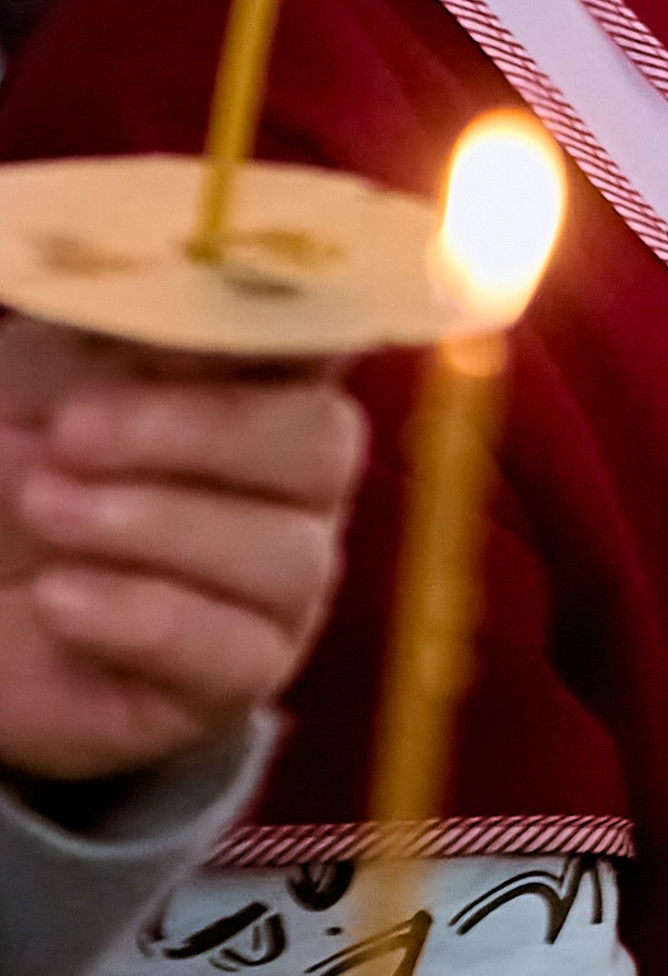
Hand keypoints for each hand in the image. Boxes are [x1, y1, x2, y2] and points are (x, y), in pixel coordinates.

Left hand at [0, 320, 366, 784]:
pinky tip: (57, 597)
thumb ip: (118, 326)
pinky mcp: (236, 677)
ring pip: (284, 554)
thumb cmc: (15, 459)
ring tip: (41, 508)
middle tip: (74, 432)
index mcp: (261, 381)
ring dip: (148, 524)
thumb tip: (182, 297)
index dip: (286, 325)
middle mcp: (292, 483)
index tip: (194, 320)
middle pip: (322, 445)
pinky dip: (138, 616)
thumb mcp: (48, 374)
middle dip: (199, 433)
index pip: (327, 338)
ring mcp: (277, 585)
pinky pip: (232, 651)